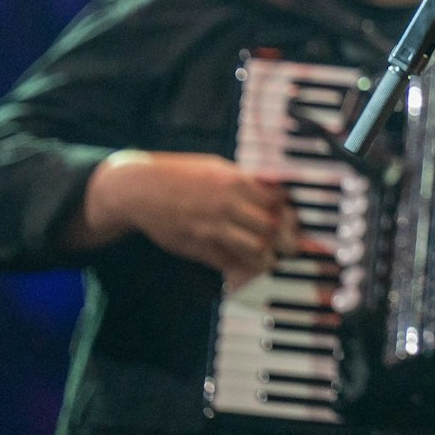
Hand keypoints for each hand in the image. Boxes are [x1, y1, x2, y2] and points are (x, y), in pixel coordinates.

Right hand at [82, 149, 293, 287]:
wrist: (140, 189)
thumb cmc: (181, 175)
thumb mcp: (217, 167)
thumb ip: (245, 179)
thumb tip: (274, 189)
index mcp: (235, 181)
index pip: (276, 202)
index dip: (289, 215)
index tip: (293, 223)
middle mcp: (227, 204)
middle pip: (270, 227)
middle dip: (285, 240)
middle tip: (291, 247)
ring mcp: (211, 227)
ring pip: (253, 248)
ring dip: (267, 258)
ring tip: (271, 262)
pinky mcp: (196, 245)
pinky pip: (226, 261)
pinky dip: (239, 266)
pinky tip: (245, 267)